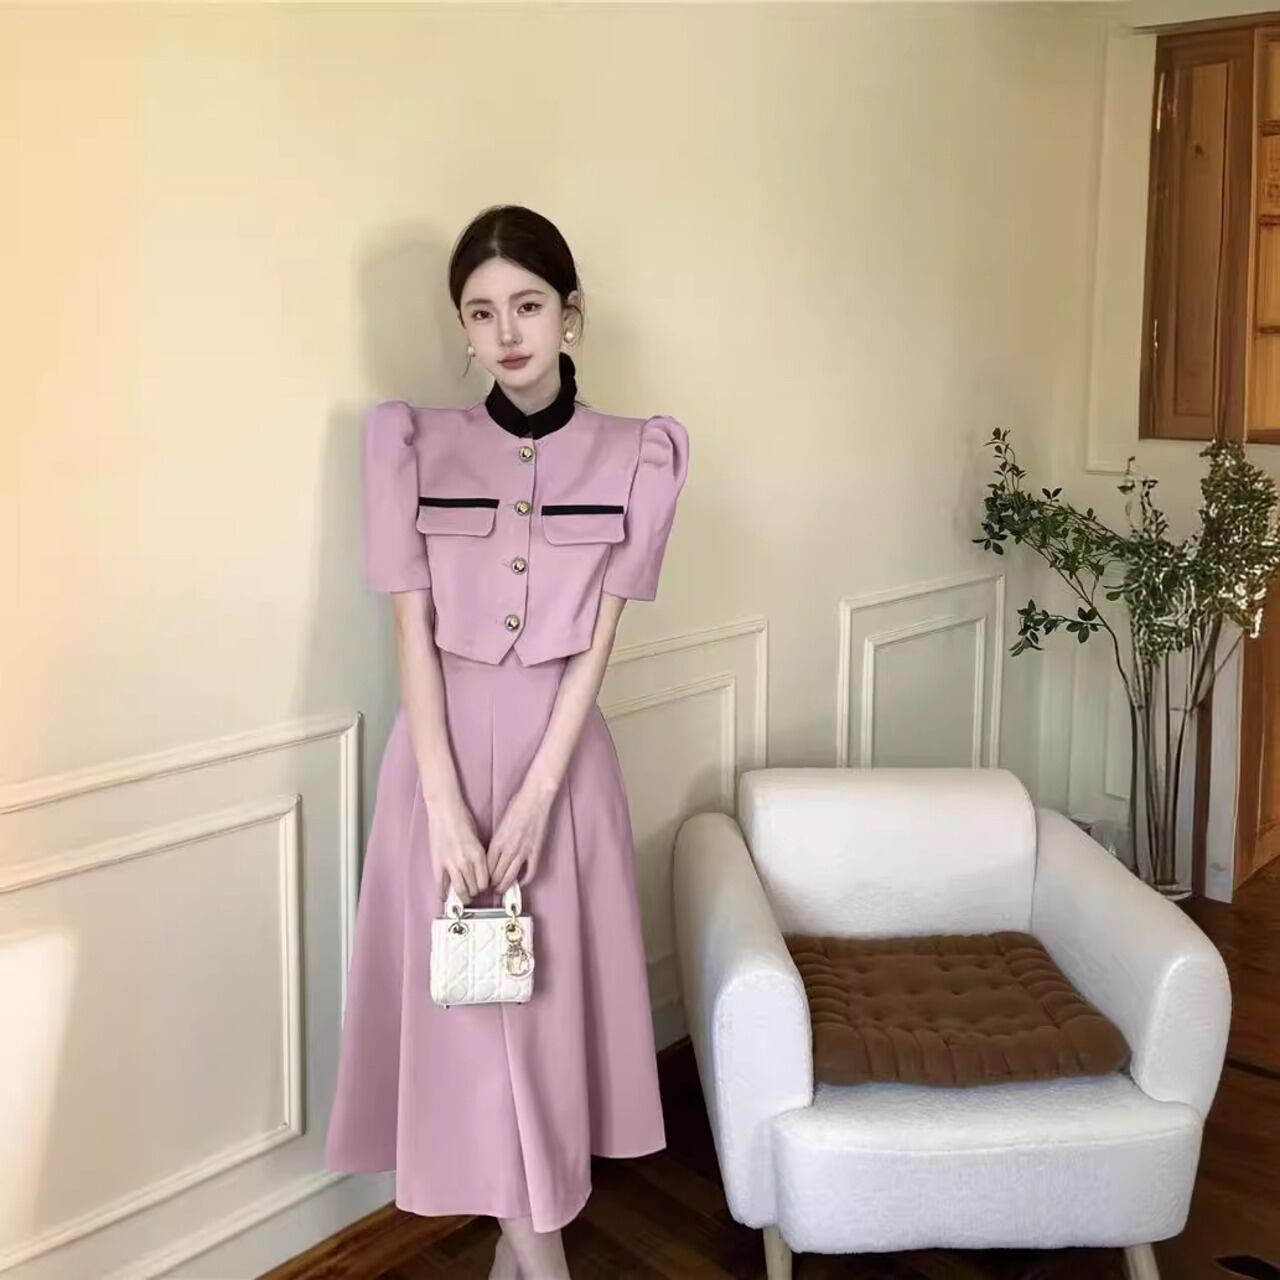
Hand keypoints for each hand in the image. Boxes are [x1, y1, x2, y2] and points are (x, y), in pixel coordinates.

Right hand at [424, 792, 488, 902]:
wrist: (445, 810)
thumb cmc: (462, 819)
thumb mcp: (477, 839)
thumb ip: (479, 857)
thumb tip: (480, 871)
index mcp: (478, 855)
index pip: (485, 883)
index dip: (484, 888)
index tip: (482, 888)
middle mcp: (466, 862)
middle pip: (473, 889)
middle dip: (474, 893)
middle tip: (472, 893)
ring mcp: (451, 864)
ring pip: (460, 890)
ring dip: (462, 896)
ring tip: (462, 897)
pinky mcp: (437, 863)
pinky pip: (440, 885)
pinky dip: (442, 894)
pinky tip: (444, 896)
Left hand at [486, 775, 557, 894]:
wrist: (535, 798)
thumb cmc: (518, 805)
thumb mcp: (500, 824)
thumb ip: (497, 840)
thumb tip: (494, 852)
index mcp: (497, 841)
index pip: (486, 866)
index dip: (483, 877)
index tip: (482, 881)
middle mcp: (508, 849)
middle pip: (496, 875)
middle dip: (492, 884)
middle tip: (490, 888)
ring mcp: (523, 851)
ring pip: (510, 877)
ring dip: (505, 886)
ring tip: (502, 890)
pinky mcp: (536, 851)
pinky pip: (530, 872)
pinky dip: (525, 880)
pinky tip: (521, 882)